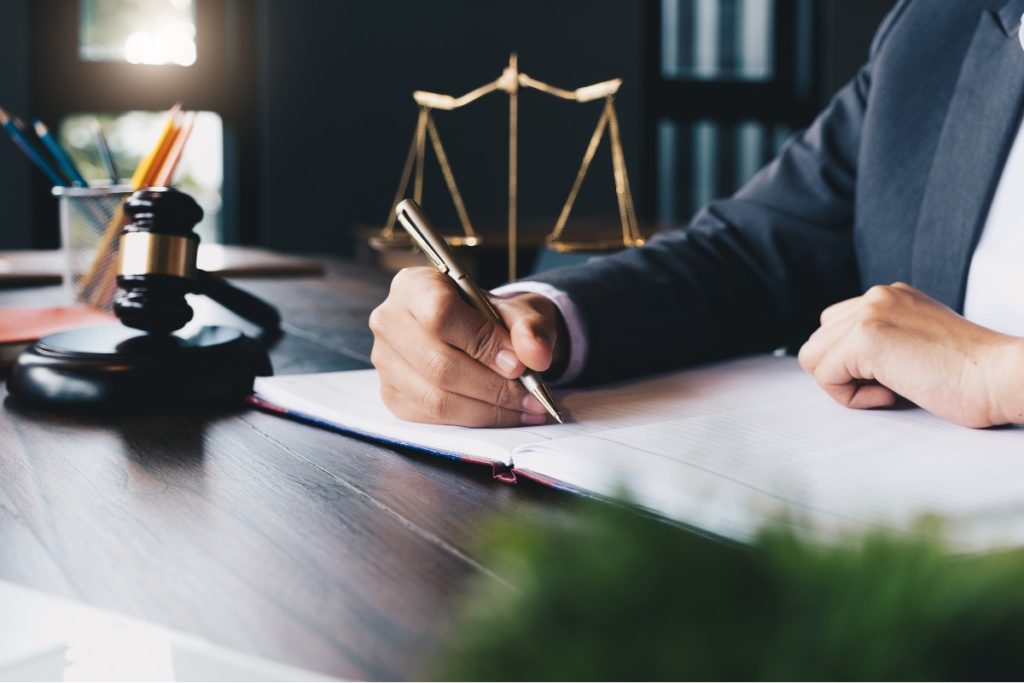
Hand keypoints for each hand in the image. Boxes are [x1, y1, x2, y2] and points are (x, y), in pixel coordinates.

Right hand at [369, 267, 566, 426]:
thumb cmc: (491, 318)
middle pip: (439, 364)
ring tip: (525, 407)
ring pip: (437, 398)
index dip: (482, 342)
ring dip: (489, 410)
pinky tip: (502, 414)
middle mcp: (389, 321)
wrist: (477, 333)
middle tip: (531, 394)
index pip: (441, 314)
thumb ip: (530, 328)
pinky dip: (475, 420)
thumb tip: (536, 356)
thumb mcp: (516, 311)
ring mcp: (385, 361)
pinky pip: (433, 417)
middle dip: (493, 387)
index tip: (518, 363)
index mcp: (414, 285)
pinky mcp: (391, 395)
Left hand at [798, 283, 1023, 427]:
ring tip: (889, 390)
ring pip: (813, 357)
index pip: (833, 327)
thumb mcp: (918, 345)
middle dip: (841, 373)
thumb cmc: (970, 375)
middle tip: (888, 386)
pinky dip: (851, 397)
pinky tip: (891, 394)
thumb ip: (884, 342)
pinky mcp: (866, 336)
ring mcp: (870, 312)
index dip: (850, 363)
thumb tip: (842, 362)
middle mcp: (877, 296)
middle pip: (818, 341)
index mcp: (890, 296)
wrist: (1003, 378)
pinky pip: (824, 376)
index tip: (892, 376)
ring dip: (843, 384)